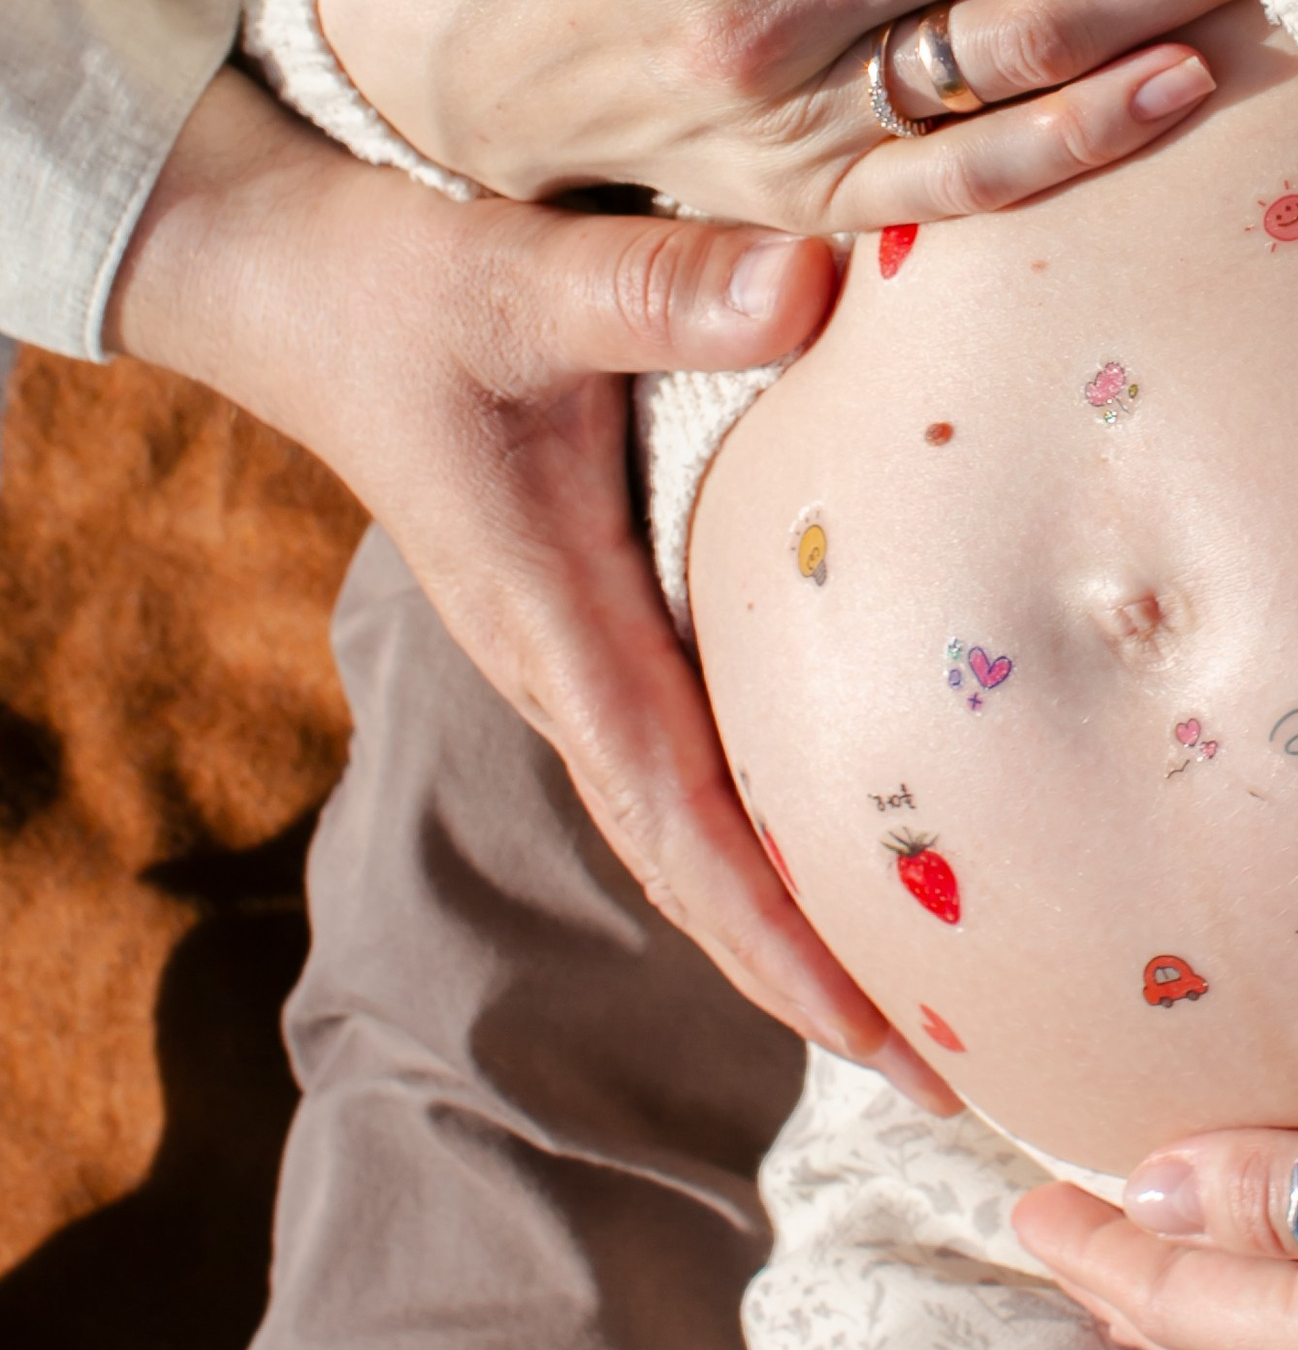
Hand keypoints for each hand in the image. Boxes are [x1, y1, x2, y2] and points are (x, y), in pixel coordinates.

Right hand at [107, 67, 954, 1096]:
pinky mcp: (591, 607)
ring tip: (928, 987)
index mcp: (552, 625)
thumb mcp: (521, 280)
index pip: (677, 818)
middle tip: (946, 1070)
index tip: (872, 1031)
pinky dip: (768, 810)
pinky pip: (691, 741)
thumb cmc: (400, 291)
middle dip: (807, 973)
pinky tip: (851, 828)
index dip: (774, 933)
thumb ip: (660, 288)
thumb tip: (813, 288)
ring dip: (794, 905)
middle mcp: (564, 665)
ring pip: (692, 813)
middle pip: (694, 861)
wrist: (297, 288)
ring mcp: (574, 647)